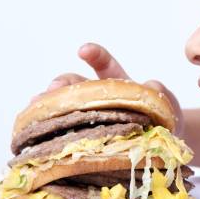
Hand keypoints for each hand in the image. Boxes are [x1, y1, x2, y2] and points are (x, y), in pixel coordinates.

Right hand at [29, 42, 184, 135]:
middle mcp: (97, 98)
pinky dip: (49, 134)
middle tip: (50, 92)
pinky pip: (64, 135)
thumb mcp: (166, 104)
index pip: (104, 64)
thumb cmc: (160, 120)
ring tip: (33, 112)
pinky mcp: (84, 139)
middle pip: (73, 84)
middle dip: (60, 84)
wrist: (160, 147)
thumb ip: (161, 92)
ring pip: (62, 109)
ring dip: (46, 109)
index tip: (83, 50)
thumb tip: (151, 84)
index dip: (94, 55)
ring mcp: (88, 118)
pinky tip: (38, 140)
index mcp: (116, 83)